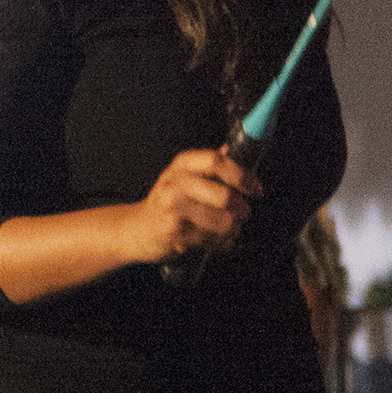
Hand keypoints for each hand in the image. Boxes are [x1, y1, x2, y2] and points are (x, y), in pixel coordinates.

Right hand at [133, 147, 255, 262]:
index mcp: (182, 165)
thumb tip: (234, 149)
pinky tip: (214, 240)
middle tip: (243, 213)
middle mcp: (174, 183)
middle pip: (224, 195)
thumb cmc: (168, 203)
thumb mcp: (185, 177)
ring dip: (232, 228)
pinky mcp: (173, 232)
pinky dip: (220, 243)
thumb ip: (211, 165)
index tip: (255, 189)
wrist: (137, 229)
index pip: (216, 161)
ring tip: (228, 228)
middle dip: (242, 208)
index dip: (241, 175)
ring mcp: (172, 208)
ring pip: (223, 221)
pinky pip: (212, 239)